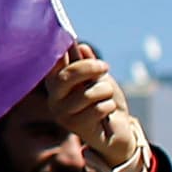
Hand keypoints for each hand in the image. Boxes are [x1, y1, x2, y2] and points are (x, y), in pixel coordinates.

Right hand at [45, 46, 146, 171]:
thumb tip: (82, 47)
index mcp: (56, 83)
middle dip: (89, 68)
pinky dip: (109, 106)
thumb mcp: (100, 78)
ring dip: (105, 91)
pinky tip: (108, 112)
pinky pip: (97, 109)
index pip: (53, 63)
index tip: (76, 42)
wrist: (118, 129)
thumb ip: (90, 64)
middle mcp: (54, 98)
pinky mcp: (75, 127)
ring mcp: (62, 114)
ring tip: (107, 97)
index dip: (62, 50)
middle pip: (66, 76)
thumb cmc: (106, 100)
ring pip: (87, 93)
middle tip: (105, 66)